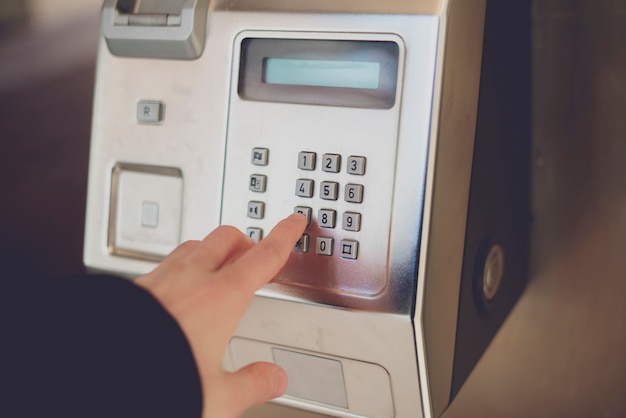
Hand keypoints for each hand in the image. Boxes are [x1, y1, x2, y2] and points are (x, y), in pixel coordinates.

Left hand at [136, 213, 305, 417]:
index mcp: (221, 298)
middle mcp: (190, 280)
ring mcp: (159, 279)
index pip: (264, 256)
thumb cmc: (158, 379)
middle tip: (254, 253)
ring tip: (217, 267)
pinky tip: (176, 289)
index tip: (293, 221)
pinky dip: (180, 267)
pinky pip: (164, 264)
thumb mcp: (217, 396)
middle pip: (226, 239)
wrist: (101, 373)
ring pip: (193, 246)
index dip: (284, 236)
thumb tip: (274, 378)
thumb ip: (252, 383)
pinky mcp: (133, 289)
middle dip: (245, 240)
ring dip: (211, 250)